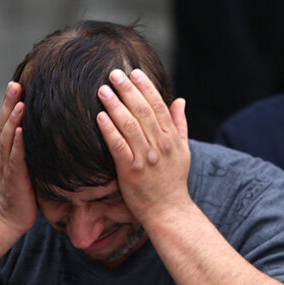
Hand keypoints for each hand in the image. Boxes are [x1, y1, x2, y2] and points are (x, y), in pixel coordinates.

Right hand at [0, 81, 36, 234]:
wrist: (11, 216)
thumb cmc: (25, 188)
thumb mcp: (31, 162)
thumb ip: (37, 145)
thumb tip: (58, 128)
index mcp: (11, 146)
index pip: (10, 118)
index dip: (12, 100)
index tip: (19, 79)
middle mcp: (7, 151)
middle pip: (5, 121)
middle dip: (9, 102)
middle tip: (15, 83)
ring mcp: (9, 164)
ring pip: (8, 136)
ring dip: (13, 118)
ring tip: (19, 102)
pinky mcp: (15, 177)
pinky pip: (15, 158)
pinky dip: (17, 144)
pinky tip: (21, 131)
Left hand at [95, 68, 191, 222]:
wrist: (169, 211)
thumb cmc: (173, 181)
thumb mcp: (183, 151)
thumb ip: (180, 125)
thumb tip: (179, 100)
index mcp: (172, 139)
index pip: (158, 106)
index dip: (146, 87)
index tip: (134, 73)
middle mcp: (160, 146)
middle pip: (143, 111)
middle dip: (128, 90)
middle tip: (114, 74)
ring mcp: (145, 159)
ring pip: (129, 125)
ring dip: (115, 105)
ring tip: (103, 90)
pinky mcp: (130, 172)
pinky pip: (118, 147)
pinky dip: (109, 130)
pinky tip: (100, 117)